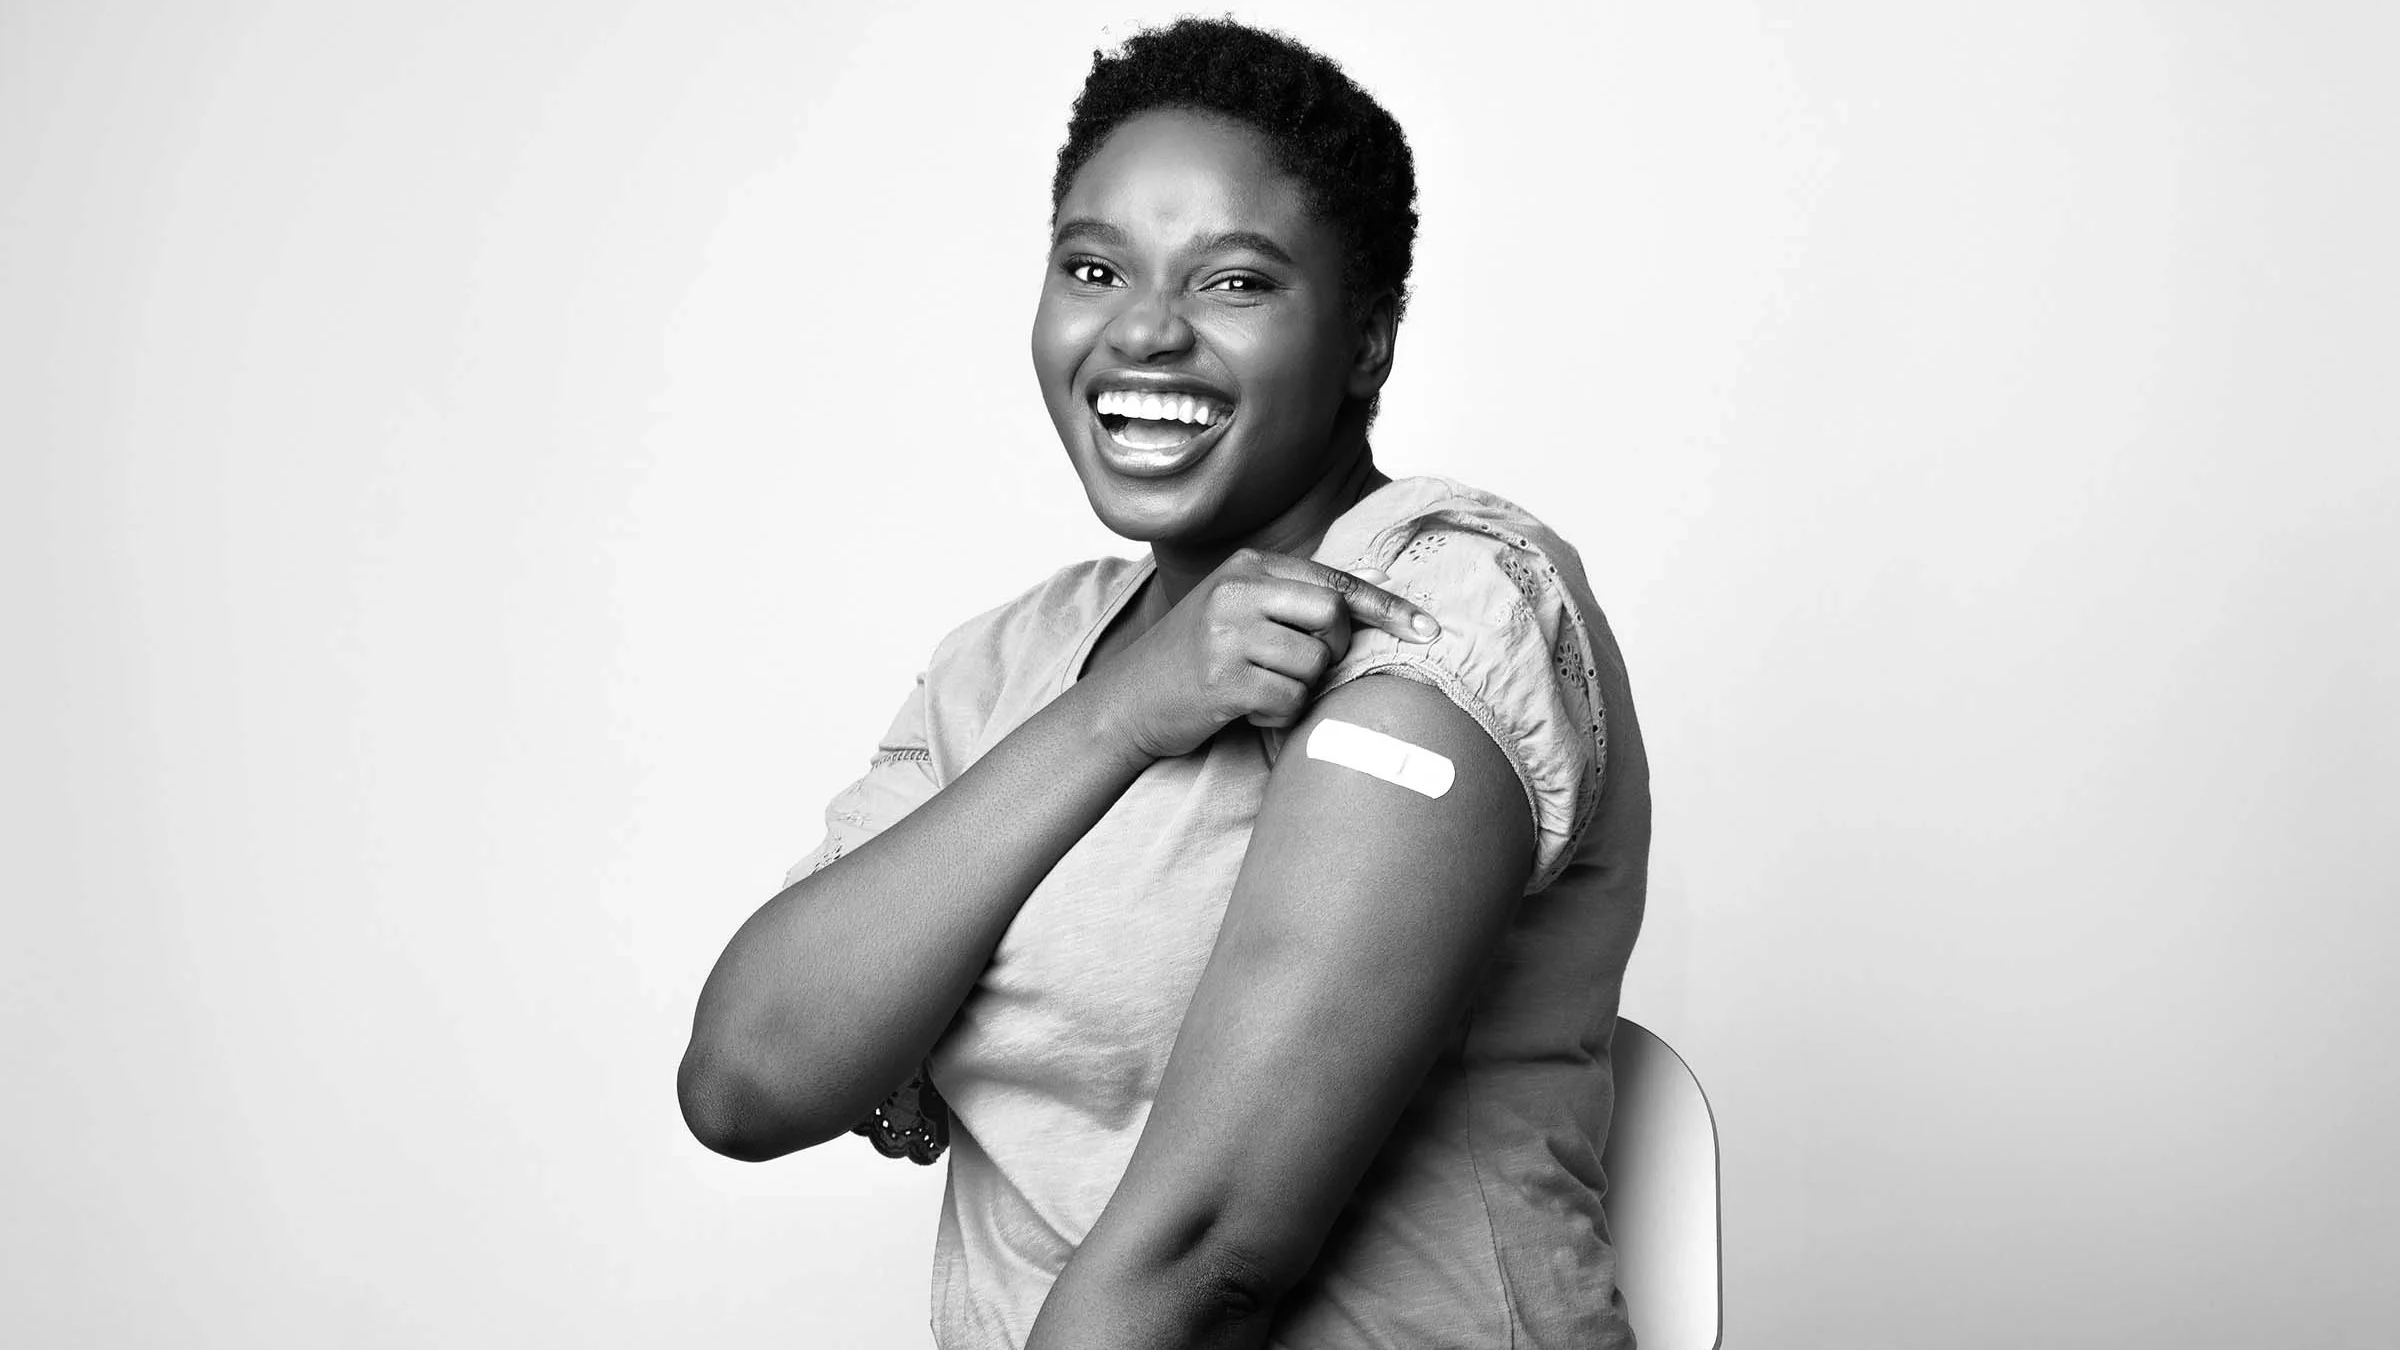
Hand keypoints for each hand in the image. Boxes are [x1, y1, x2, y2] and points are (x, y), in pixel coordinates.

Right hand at [1099, 548, 1440, 761]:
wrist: (1128, 700)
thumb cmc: (1194, 656)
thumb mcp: (1238, 607)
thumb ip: (1297, 594)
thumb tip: (1374, 579)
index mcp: (1247, 567)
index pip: (1335, 582)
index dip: (1388, 607)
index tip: (1429, 628)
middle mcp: (1237, 592)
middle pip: (1334, 619)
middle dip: (1333, 652)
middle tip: (1299, 667)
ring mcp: (1227, 634)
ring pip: (1314, 665)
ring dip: (1298, 689)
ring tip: (1259, 688)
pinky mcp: (1222, 679)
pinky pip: (1288, 701)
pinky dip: (1278, 714)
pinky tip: (1246, 709)